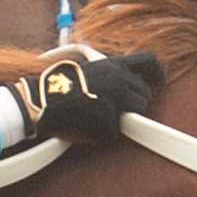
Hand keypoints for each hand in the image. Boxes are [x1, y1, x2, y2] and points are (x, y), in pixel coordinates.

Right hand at [11, 50, 162, 141]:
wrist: (39, 100)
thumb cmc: (55, 87)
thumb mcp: (85, 70)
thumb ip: (107, 74)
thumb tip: (125, 86)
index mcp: (113, 64)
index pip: (148, 62)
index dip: (157, 74)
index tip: (157, 83)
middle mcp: (119, 78)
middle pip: (145, 96)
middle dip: (134, 107)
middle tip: (114, 112)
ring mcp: (116, 98)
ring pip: (136, 115)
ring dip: (122, 121)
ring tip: (99, 121)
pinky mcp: (109, 117)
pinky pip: (114, 132)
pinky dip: (102, 135)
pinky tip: (86, 129)